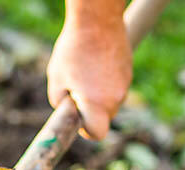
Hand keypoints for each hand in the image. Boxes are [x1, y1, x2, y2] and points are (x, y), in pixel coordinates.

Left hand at [47, 10, 131, 140]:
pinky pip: (115, 86)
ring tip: (84, 72)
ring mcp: (125, 85)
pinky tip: (95, 63)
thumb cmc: (73, 50)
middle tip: (76, 90)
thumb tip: (68, 111)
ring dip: (98, 94)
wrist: (97, 20)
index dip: (87, 131)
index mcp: (97, 104)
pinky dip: (106, 81)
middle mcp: (115, 98)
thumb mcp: (56, 79)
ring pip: (110, 101)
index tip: (79, 120)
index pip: (98, 134)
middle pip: (104, 118)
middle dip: (91, 110)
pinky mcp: (128, 72)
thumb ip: (60, 103)